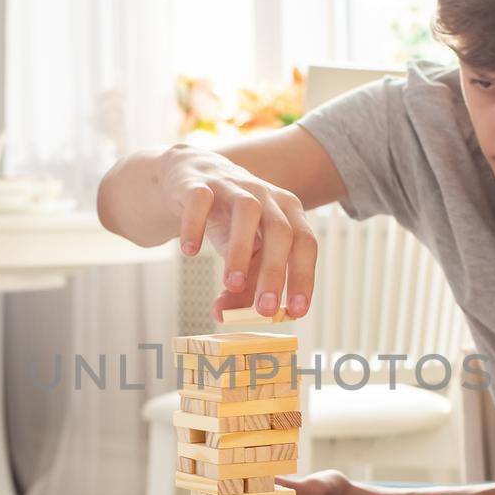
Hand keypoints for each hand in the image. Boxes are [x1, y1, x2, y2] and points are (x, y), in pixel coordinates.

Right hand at [164, 145, 316, 318]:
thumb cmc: (228, 220)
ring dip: (241, 250)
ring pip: (247, 211)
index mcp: (287, 213)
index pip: (305, 244)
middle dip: (275, 272)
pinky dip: (195, 225)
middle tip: (264, 309)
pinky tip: (190, 251)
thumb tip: (225, 317)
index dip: (304, 277)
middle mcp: (266, 196)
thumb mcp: (242, 253)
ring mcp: (233, 186)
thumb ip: (240, 287)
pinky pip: (200, 200)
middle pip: (280, 230)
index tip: (296, 311)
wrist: (192, 177)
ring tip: (232, 283)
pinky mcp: (199, 183)